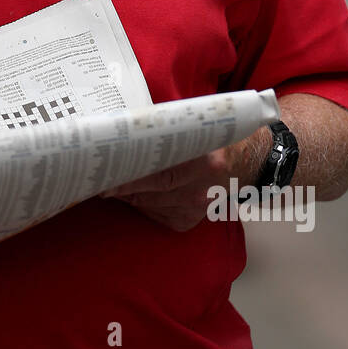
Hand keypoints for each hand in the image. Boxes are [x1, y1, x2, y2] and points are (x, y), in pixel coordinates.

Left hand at [99, 132, 266, 232]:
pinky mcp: (192, 219)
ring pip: (151, 204)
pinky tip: (137, 195)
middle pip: (153, 190)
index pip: (160, 172)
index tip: (109, 175)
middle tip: (100, 180)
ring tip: (113, 183)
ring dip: (130, 195)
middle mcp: (202, 188)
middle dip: (123, 186)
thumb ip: (166, 131)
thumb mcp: (195, 129)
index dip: (132, 176)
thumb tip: (126, 132)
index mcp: (205, 161)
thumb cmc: (214, 139)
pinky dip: (144, 205)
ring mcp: (197, 207)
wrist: (248, 161)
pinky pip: (158, 215)